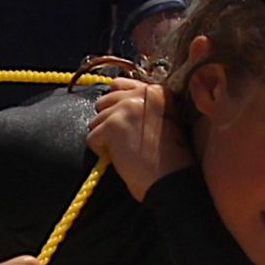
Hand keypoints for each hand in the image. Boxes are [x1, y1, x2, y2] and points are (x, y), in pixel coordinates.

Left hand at [86, 76, 193, 201]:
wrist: (172, 180)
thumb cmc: (171, 159)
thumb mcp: (165, 120)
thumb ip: (144, 106)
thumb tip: (115, 102)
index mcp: (157, 91)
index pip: (120, 84)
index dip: (117, 106)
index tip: (125, 124)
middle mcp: (142, 93)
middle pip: (104, 101)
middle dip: (109, 122)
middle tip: (125, 141)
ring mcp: (126, 107)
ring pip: (95, 120)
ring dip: (105, 138)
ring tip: (125, 151)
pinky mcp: (113, 125)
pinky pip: (92, 138)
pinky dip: (101, 152)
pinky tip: (121, 158)